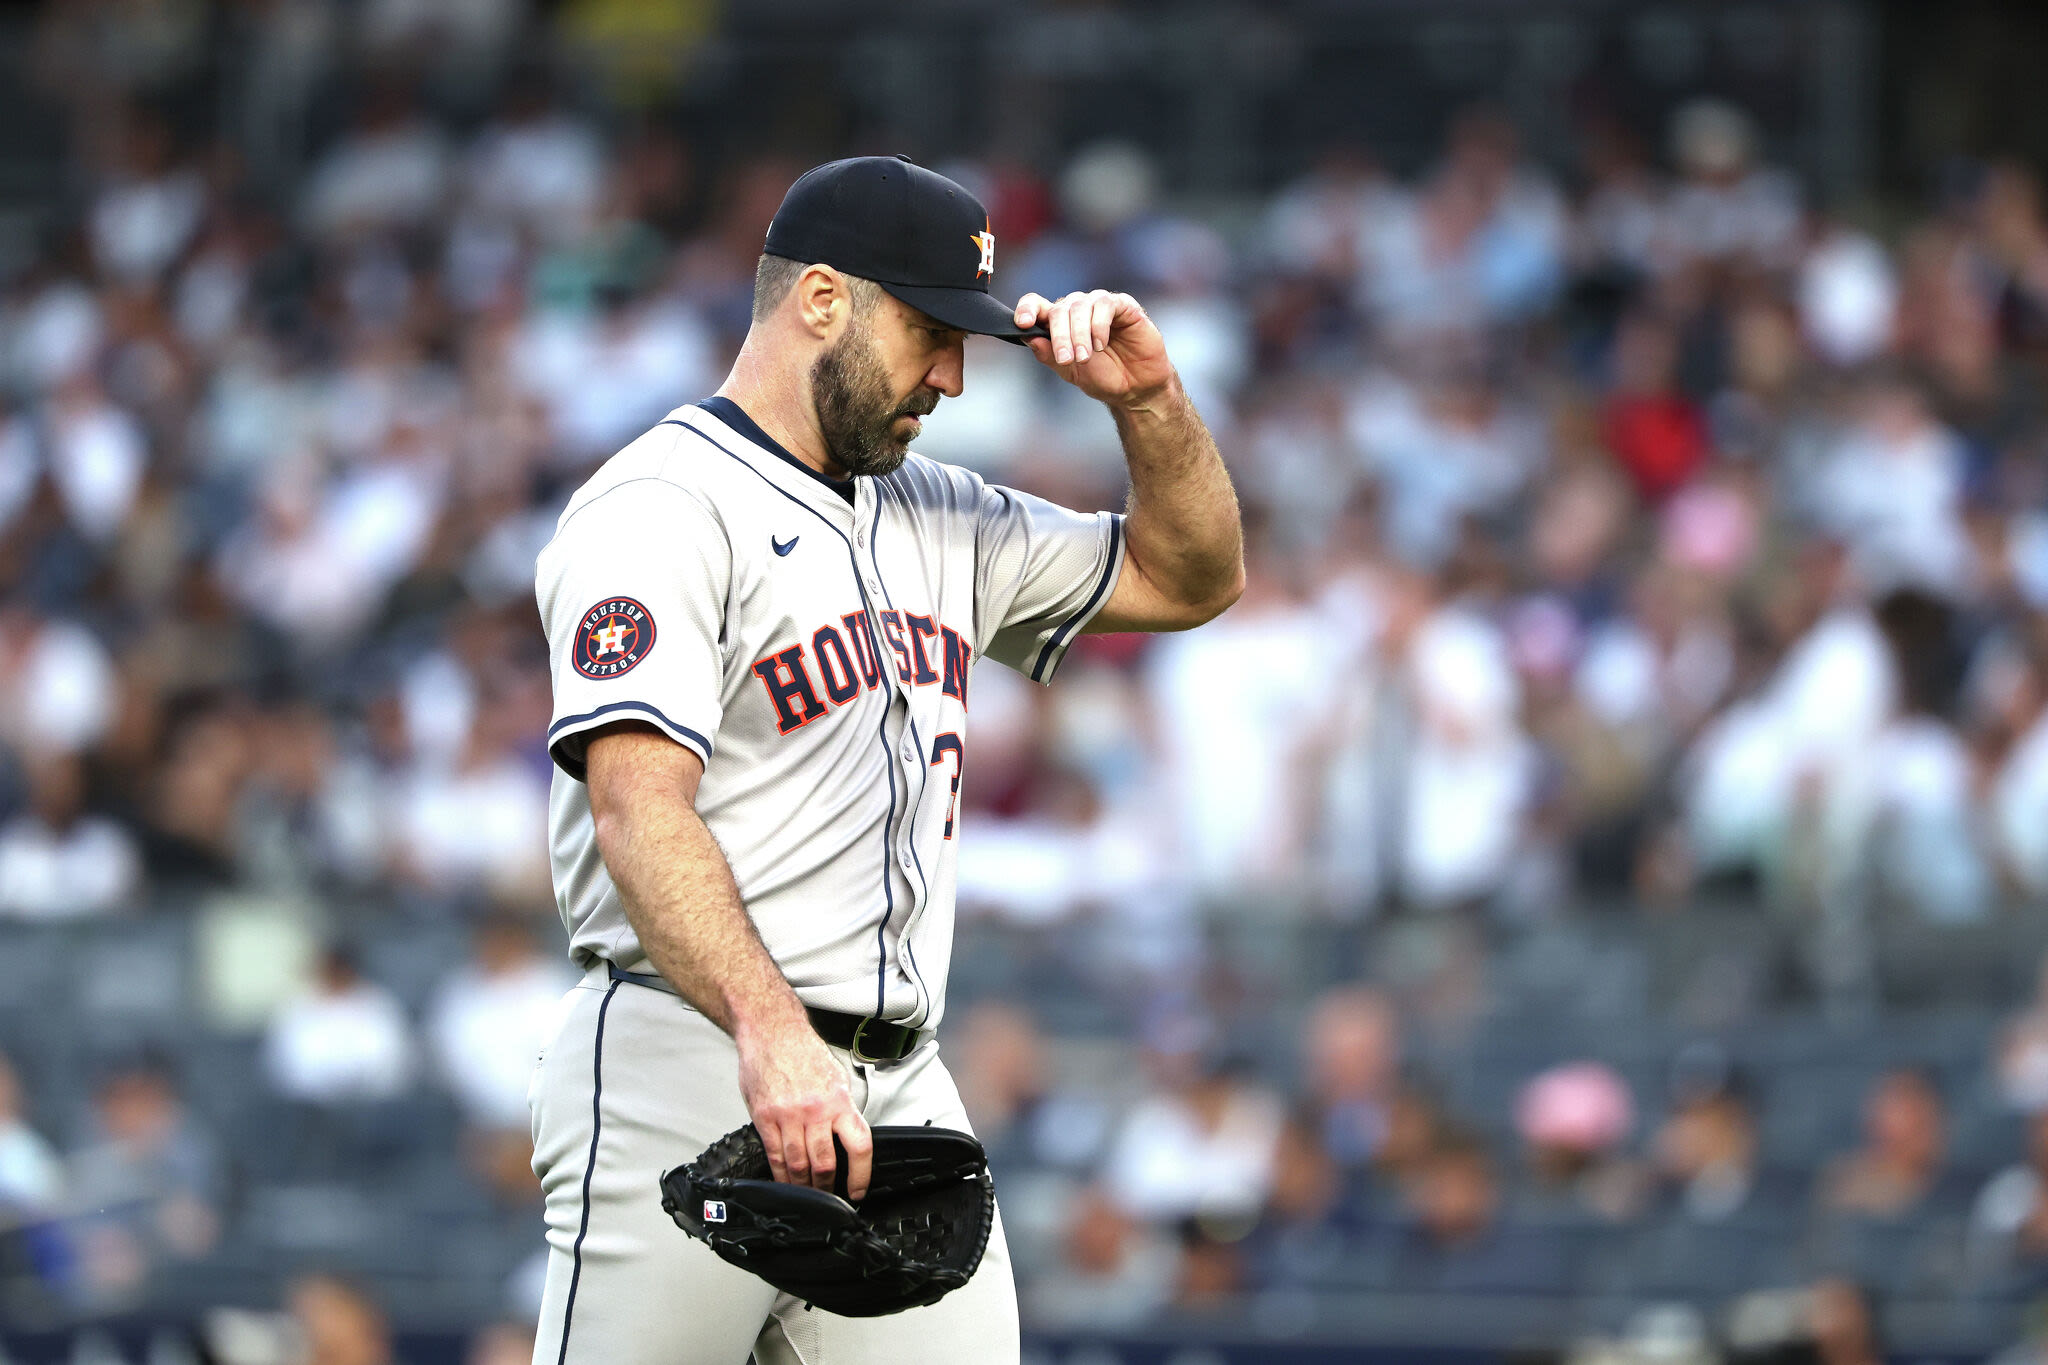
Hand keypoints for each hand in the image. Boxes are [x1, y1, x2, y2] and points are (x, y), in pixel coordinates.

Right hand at [735, 1012, 872, 1200]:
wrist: (772, 1031)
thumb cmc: (803, 1051)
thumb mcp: (836, 1078)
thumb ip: (841, 1109)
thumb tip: (847, 1138)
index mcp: (838, 1100)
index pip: (858, 1146)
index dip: (860, 1175)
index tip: (857, 1191)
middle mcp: (815, 1110)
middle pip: (824, 1163)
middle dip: (827, 1188)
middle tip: (828, 1198)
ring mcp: (788, 1115)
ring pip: (798, 1165)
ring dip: (802, 1186)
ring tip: (806, 1195)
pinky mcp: (764, 1117)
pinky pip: (774, 1155)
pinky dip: (779, 1173)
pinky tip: (783, 1180)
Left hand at [1014, 289, 1175, 408]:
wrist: (1136, 388)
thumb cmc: (1104, 377)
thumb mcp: (1070, 371)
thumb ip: (1048, 355)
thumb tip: (1028, 337)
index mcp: (1060, 323)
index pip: (1037, 305)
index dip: (1026, 309)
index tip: (1023, 323)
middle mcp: (1077, 309)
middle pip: (1058, 309)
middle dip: (1060, 336)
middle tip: (1067, 359)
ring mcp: (1099, 305)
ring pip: (1079, 306)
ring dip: (1079, 333)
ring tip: (1086, 357)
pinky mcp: (1122, 305)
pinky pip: (1105, 305)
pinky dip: (1098, 325)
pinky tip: (1100, 344)